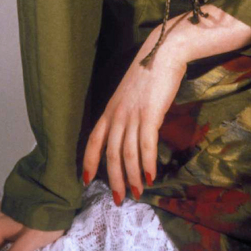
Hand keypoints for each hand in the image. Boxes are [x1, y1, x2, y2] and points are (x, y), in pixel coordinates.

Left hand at [82, 22, 187, 202]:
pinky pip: (146, 145)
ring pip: (127, 154)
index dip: (88, 162)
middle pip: (110, 154)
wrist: (164, 52)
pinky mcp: (150, 114)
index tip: (86, 181)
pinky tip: (151, 176)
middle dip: (113, 179)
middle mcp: (117, 114)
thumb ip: (127, 111)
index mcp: (110, 109)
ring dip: (132, 177)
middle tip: (118, 199)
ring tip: (137, 192)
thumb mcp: (131, 93)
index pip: (93, 140)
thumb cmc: (151, 71)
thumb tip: (131, 130)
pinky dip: (147, 163)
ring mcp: (132, 114)